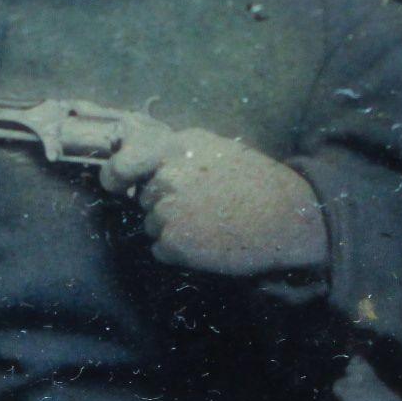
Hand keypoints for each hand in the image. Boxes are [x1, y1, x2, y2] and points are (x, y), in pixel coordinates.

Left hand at [99, 119, 328, 276]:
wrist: (287, 219)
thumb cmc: (257, 185)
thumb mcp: (217, 150)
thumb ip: (180, 153)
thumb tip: (144, 163)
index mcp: (178, 148)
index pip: (126, 160)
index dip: (117, 174)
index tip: (114, 182)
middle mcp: (167, 175)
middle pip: (143, 196)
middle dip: (162, 204)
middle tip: (201, 208)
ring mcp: (168, 209)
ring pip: (152, 224)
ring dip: (174, 229)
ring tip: (212, 224)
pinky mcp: (173, 242)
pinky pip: (161, 249)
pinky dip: (180, 252)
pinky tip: (210, 242)